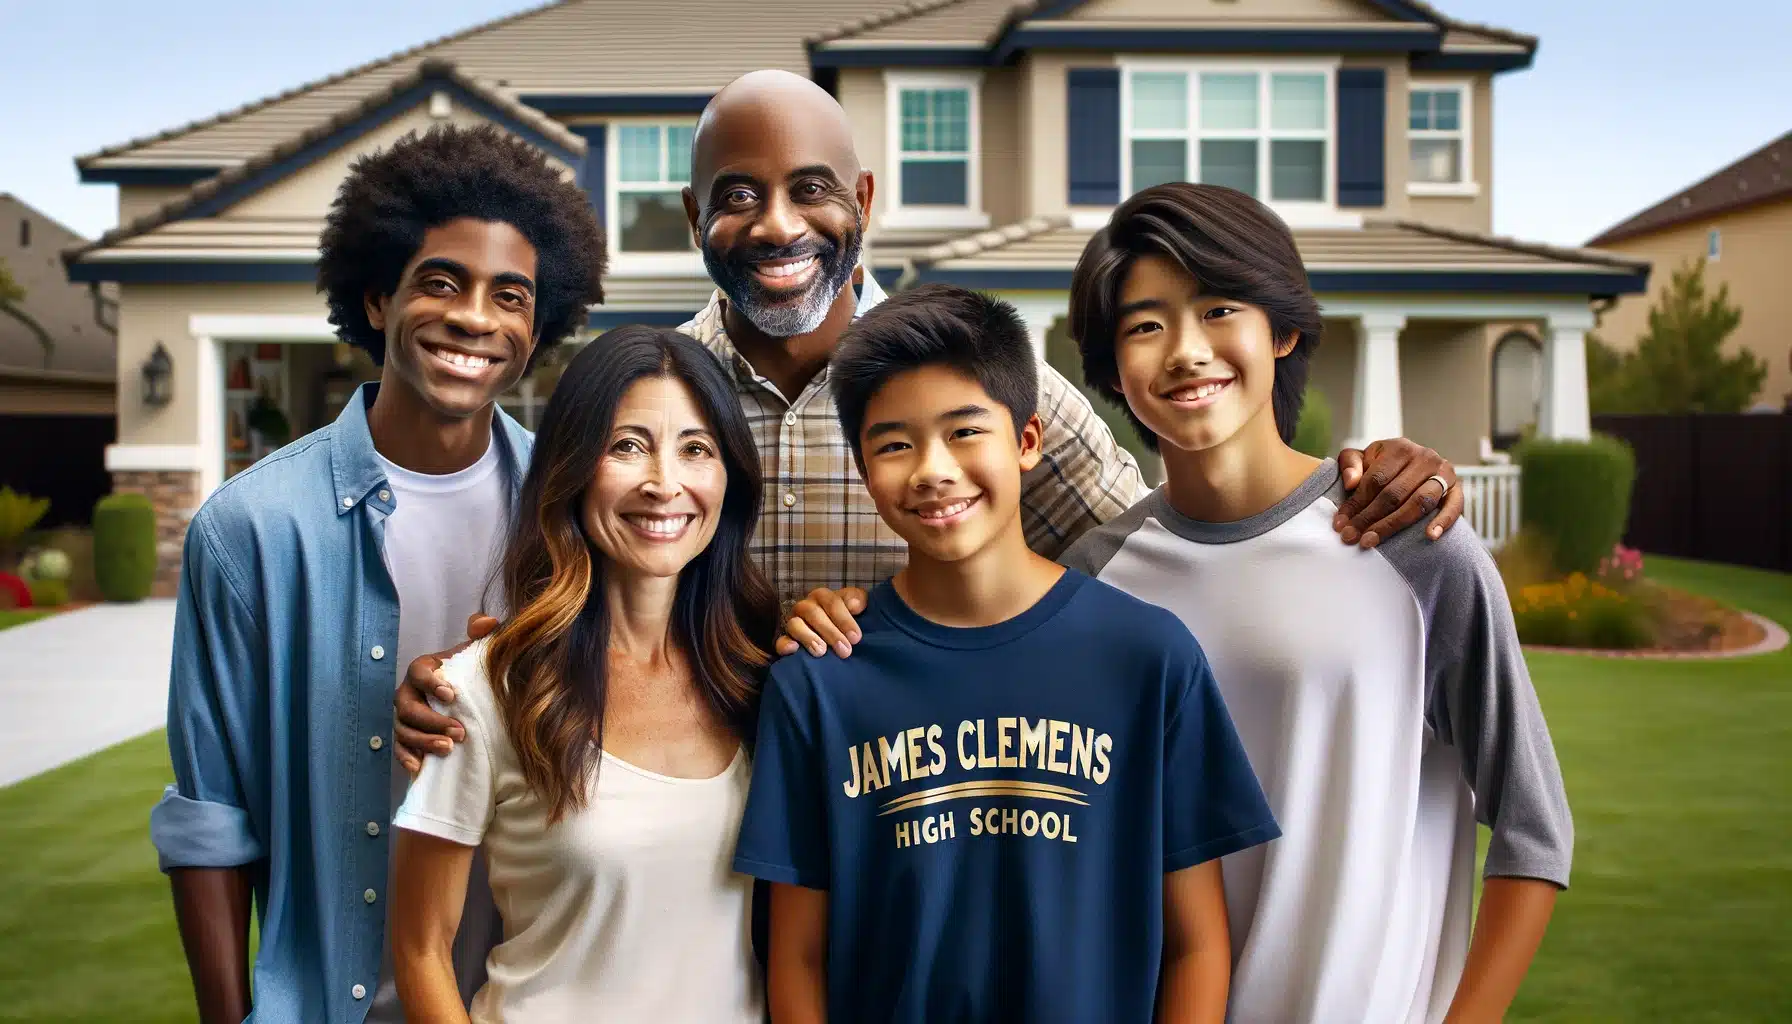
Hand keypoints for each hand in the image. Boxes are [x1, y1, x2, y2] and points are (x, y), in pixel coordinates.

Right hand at [393, 613, 498, 772]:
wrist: (468, 697)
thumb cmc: (469, 673)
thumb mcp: (477, 652)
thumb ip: (482, 633)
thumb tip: (486, 622)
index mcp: (423, 669)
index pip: (419, 672)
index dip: (431, 683)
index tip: (452, 695)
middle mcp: (408, 692)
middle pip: (409, 708)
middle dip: (432, 721)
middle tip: (460, 732)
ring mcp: (405, 717)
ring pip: (404, 730)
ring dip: (423, 741)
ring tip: (448, 748)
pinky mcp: (407, 737)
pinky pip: (400, 749)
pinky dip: (407, 758)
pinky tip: (420, 767)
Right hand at [773, 587, 867, 658]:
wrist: (836, 634)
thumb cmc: (846, 618)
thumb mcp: (856, 605)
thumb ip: (857, 599)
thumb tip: (853, 605)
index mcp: (822, 596)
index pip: (832, 602)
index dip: (844, 620)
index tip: (856, 638)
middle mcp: (805, 606)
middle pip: (814, 614)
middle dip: (831, 632)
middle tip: (845, 650)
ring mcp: (793, 622)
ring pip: (795, 625)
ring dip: (808, 638)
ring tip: (822, 651)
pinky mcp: (785, 639)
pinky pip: (780, 641)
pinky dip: (785, 645)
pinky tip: (794, 650)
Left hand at [1334, 439, 1462, 547]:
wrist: (1413, 466)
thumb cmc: (1383, 465)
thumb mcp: (1363, 458)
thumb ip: (1350, 464)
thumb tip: (1351, 482)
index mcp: (1400, 448)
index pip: (1375, 479)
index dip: (1355, 503)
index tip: (1340, 524)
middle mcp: (1425, 457)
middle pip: (1394, 494)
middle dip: (1369, 518)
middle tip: (1350, 537)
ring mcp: (1444, 473)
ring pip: (1418, 503)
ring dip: (1393, 525)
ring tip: (1371, 541)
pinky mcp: (1458, 489)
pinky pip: (1454, 506)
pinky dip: (1443, 521)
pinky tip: (1430, 536)